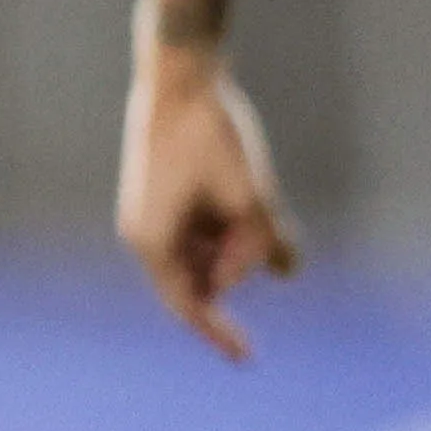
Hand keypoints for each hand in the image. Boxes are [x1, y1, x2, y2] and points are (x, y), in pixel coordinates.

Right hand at [117, 49, 302, 359]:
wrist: (179, 73)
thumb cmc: (211, 133)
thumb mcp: (253, 194)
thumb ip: (269, 241)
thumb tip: (287, 272)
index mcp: (152, 243)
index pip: (188, 306)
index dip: (219, 332)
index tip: (247, 357)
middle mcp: (143, 234)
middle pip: (199, 277)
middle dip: (238, 264)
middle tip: (270, 233)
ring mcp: (147, 214)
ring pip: (199, 252)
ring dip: (233, 243)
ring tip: (255, 202)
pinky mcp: (157, 194)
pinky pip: (194, 230)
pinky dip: (223, 226)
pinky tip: (244, 197)